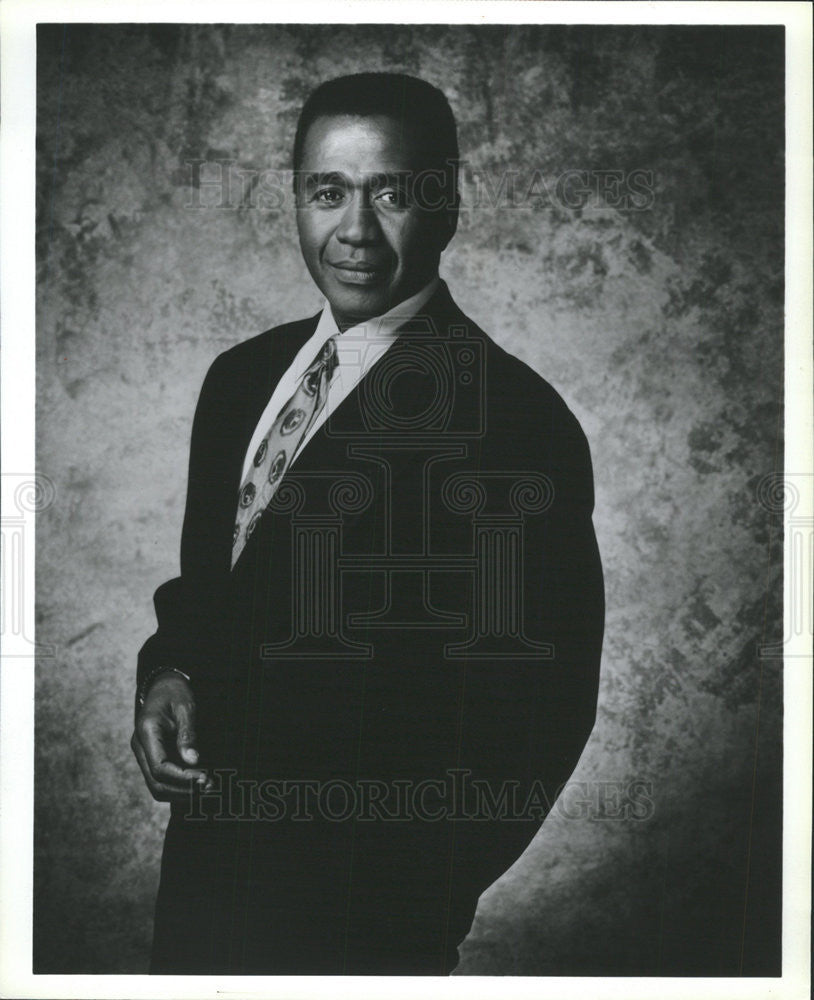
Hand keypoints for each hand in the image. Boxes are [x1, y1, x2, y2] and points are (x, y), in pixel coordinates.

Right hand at [131, 671, 210, 800]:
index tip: (205, 779)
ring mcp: (144, 754)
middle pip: (156, 783)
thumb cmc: (175, 692)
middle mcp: (140, 747)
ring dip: (181, 792)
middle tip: (210, 787)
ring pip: (157, 786)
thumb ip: (188, 734)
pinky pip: (161, 779)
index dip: (183, 779)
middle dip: (183, 790)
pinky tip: (198, 782)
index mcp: (146, 732)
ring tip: (207, 787)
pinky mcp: (152, 757)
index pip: (160, 768)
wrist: (164, 685)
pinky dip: (179, 786)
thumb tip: (192, 761)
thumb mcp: (186, 707)